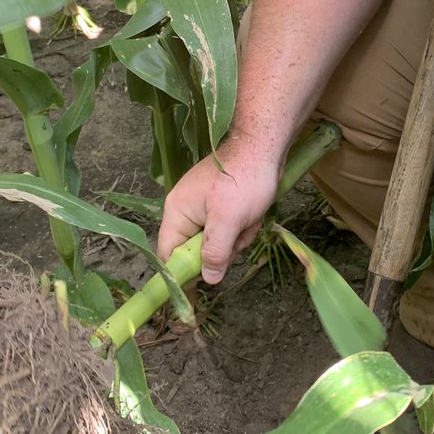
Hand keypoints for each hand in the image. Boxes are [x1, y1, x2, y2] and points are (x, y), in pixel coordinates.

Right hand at [157, 135, 282, 283]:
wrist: (264, 144)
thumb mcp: (229, 220)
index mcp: (178, 211)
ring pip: (218, 240)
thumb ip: (215, 251)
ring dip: (237, 236)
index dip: (181, 273)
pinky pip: (229, 228)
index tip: (199, 289)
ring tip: (250, 218)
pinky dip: (244, 225)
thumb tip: (208, 280)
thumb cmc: (244, 179)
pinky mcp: (222, 203)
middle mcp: (186, 209)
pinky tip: (254, 212)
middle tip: (238, 234)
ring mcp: (205, 205)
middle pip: (197, 249)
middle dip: (223, 248)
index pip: (168, 253)